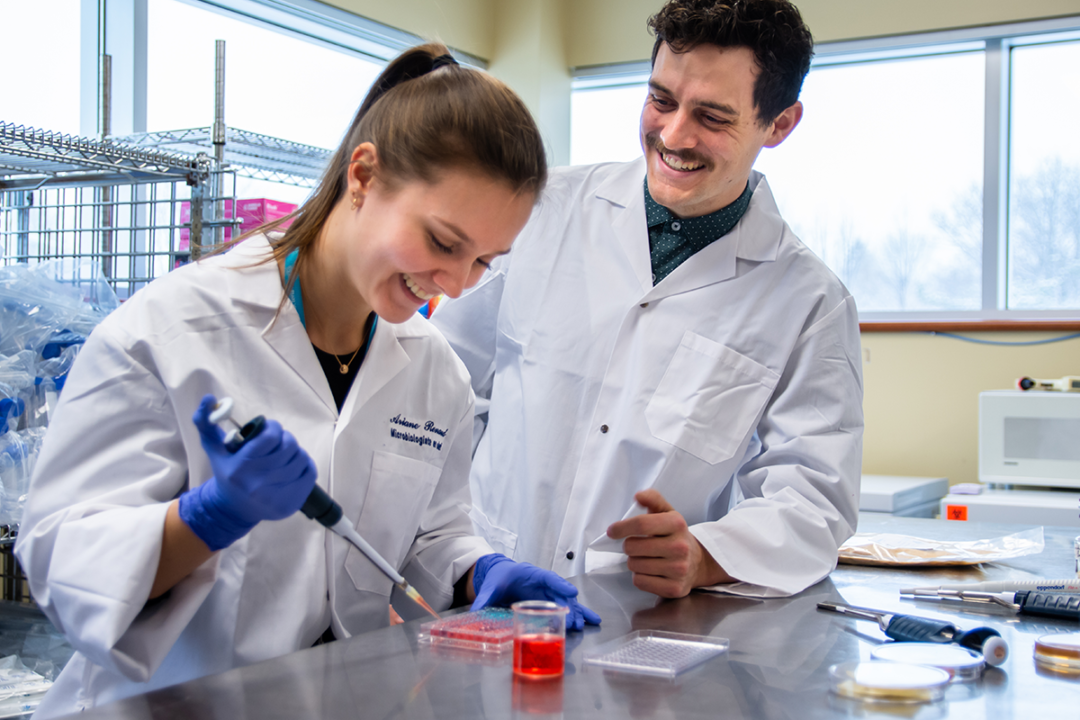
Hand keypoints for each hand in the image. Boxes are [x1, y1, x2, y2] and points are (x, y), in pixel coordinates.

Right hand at [179, 395, 317, 550]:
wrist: (232, 510)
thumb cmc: (226, 473)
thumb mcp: (214, 449)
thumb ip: (205, 423)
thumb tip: (209, 399)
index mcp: (240, 467)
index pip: (272, 435)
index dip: (273, 427)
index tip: (269, 430)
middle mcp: (257, 483)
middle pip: (290, 445)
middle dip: (285, 438)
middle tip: (277, 442)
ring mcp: (275, 496)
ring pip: (302, 458)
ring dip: (295, 452)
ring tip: (283, 456)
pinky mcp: (290, 504)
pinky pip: (310, 473)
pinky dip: (305, 466)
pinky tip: (292, 467)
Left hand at [470, 553, 600, 630]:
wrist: (500, 575)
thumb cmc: (499, 576)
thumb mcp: (491, 586)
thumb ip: (484, 598)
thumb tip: (475, 611)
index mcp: (531, 574)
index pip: (548, 578)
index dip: (560, 585)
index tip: (571, 593)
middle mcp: (543, 584)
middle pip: (560, 594)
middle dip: (569, 607)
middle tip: (574, 621)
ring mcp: (547, 594)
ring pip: (566, 602)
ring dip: (575, 613)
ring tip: (581, 626)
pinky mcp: (548, 603)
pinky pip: (566, 608)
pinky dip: (578, 615)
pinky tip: (589, 623)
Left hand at [606, 489, 731, 597]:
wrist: (697, 562)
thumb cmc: (675, 536)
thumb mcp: (667, 513)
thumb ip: (653, 499)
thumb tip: (638, 496)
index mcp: (677, 524)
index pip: (641, 524)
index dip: (621, 527)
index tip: (612, 531)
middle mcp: (680, 547)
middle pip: (632, 547)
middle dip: (629, 546)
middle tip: (639, 546)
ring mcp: (679, 569)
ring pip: (634, 565)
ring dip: (634, 562)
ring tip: (647, 559)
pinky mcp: (674, 588)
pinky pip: (640, 582)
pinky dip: (640, 577)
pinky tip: (651, 572)